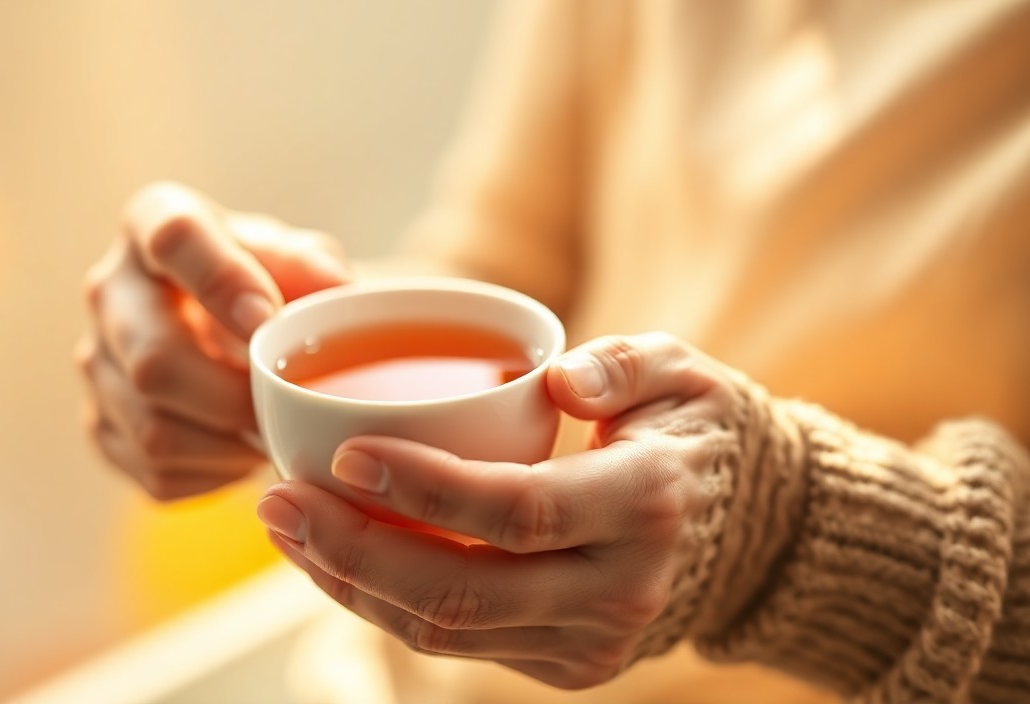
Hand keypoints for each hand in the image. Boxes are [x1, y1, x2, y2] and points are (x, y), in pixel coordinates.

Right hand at [76, 182, 351, 499]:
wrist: (234, 331)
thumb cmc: (269, 283)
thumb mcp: (296, 258)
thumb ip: (314, 267)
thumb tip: (333, 287)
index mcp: (154, 222)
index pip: (173, 239)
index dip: (221, 281)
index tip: (267, 318)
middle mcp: (110, 289)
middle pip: (152, 359)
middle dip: (231, 397)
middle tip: (283, 405)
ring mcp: (97, 361)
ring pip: (152, 428)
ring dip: (227, 445)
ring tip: (270, 433)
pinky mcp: (101, 425)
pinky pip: (154, 471)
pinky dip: (213, 474)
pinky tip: (241, 452)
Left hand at [256, 332, 740, 688]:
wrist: (753, 534)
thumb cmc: (698, 434)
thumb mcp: (681, 372)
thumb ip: (621, 364)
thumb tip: (554, 379)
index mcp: (644, 506)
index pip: (515, 511)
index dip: (422, 488)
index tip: (343, 455)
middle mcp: (617, 590)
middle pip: (461, 591)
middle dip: (353, 552)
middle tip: (277, 501)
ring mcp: (590, 642)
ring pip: (446, 631)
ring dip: (351, 584)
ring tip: (286, 527)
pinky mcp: (567, 665)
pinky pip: (459, 642)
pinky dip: (386, 603)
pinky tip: (338, 556)